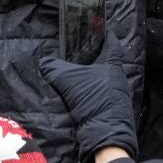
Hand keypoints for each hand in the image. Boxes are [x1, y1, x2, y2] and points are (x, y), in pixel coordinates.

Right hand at [39, 32, 137, 162]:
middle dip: (96, 55)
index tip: (99, 30)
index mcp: (113, 64)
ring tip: (77, 71)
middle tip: (82, 50)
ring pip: (104, 77)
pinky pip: (101, 91)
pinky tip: (80, 92)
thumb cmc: (93, 99)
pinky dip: (92, 89)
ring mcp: (117, 92)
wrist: (105, 132)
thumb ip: (55, 69)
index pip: (113, 43)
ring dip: (93, 74)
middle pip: (108, 60)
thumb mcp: (69, 81)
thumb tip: (44, 61)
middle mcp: (118, 76)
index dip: (107, 35)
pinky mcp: (112, 106)